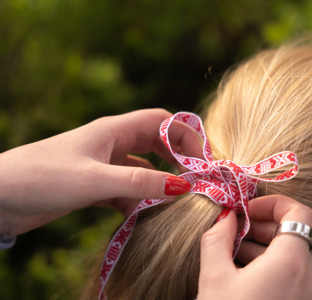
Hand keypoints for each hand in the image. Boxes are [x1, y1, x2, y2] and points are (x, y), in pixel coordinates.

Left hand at [0, 109, 200, 234]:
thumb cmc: (42, 177)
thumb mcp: (94, 180)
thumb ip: (139, 181)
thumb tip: (182, 187)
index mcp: (113, 130)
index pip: (161, 122)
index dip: (185, 136)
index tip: (202, 160)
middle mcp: (111, 144)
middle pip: (156, 144)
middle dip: (177, 161)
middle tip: (195, 182)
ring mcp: (103, 165)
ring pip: (142, 169)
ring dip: (157, 183)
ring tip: (174, 203)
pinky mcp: (93, 186)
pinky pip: (126, 190)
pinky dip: (137, 200)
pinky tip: (143, 215)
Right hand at [197, 195, 311, 299]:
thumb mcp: (214, 279)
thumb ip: (218, 239)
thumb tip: (225, 217)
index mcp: (291, 265)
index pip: (300, 213)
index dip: (272, 203)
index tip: (246, 210)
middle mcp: (307, 279)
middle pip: (293, 234)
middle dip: (261, 225)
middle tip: (232, 230)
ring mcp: (307, 296)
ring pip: (290, 257)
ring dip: (262, 246)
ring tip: (231, 252)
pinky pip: (289, 276)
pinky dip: (268, 266)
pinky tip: (241, 273)